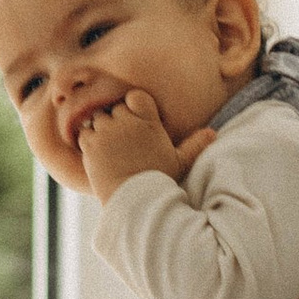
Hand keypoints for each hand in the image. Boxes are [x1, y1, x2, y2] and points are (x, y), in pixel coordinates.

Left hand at [74, 89, 216, 204]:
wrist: (134, 202)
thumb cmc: (158, 181)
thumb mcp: (180, 162)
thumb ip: (194, 145)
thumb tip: (213, 133)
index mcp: (149, 123)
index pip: (136, 96)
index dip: (133, 106)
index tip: (135, 122)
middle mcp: (127, 123)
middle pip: (115, 108)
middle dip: (117, 121)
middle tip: (122, 142)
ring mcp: (107, 132)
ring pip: (98, 118)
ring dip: (102, 129)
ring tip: (111, 150)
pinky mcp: (91, 144)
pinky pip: (85, 132)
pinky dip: (89, 141)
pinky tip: (100, 155)